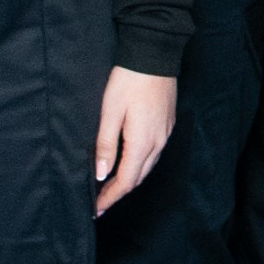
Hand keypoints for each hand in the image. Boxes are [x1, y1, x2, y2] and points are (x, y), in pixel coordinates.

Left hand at [92, 67, 176, 214]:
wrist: (155, 54)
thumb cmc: (129, 79)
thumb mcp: (110, 111)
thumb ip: (106, 144)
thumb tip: (101, 174)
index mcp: (142, 142)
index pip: (125, 181)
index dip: (109, 198)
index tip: (95, 210)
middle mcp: (158, 142)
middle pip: (138, 178)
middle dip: (119, 193)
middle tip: (100, 203)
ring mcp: (165, 133)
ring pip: (147, 167)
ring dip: (130, 180)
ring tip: (111, 188)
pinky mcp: (167, 124)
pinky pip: (154, 154)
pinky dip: (140, 165)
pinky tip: (129, 163)